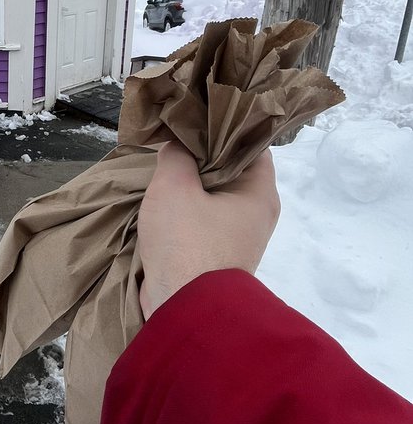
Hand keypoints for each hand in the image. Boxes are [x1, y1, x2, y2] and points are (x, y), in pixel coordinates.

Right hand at [137, 141, 280, 318]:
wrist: (183, 311)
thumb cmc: (187, 242)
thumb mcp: (174, 186)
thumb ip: (176, 155)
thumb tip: (178, 146)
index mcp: (260, 193)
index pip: (253, 144)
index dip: (227, 124)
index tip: (199, 112)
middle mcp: (256, 214)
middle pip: (232, 169)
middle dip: (204, 153)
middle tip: (176, 134)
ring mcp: (237, 237)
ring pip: (215, 196)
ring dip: (191, 183)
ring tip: (165, 161)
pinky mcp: (216, 255)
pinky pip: (203, 220)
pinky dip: (186, 207)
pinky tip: (163, 196)